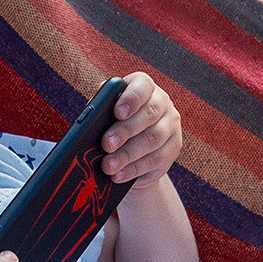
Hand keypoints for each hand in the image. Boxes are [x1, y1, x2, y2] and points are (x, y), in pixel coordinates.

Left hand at [101, 72, 182, 187]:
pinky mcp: (174, 147)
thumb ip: (100, 112)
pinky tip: (119, 175)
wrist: (133, 152)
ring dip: (128, 154)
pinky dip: (134, 169)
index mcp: (143, 86)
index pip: (142, 86)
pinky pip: (156, 159)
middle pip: (148, 114)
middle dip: (125, 130)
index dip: (131, 99)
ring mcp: (171, 125)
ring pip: (153, 139)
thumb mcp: (105, 115)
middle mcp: (162, 102)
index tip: (117, 112)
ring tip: (108, 166)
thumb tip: (89, 121)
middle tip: (106, 145)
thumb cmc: (113, 125)